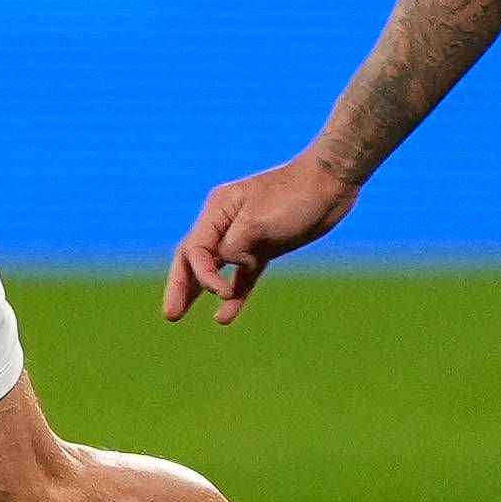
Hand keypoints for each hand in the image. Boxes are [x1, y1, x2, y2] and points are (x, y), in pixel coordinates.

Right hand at [165, 151, 359, 324]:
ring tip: (180, 314)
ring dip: (198, 290)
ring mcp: (244, 236)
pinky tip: (224, 317)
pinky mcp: (264, 247)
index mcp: (218, 209)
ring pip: (214, 268)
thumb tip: (227, 262)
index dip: (202, 275)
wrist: (330, 184)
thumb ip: (236, 244)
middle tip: (170, 314)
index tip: (222, 292)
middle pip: (193, 258)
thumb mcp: (259, 220)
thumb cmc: (295, 196)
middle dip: (180, 285)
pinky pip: (242, 276)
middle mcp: (225, 223)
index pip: (195, 248)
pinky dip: (235, 295)